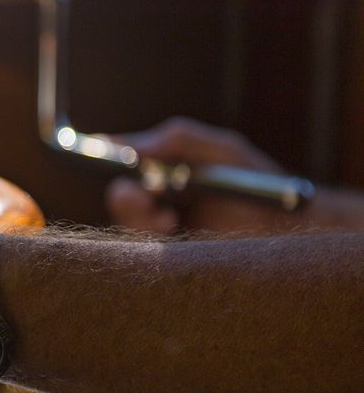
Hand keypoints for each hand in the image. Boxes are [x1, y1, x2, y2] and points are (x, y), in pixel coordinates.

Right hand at [105, 117, 306, 234]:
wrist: (291, 224)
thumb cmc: (257, 181)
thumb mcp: (223, 150)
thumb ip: (180, 138)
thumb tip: (135, 146)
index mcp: (162, 166)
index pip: (119, 160)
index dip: (102, 157)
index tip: (101, 157)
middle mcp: (157, 196)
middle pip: (119, 198)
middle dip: (125, 199)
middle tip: (144, 198)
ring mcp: (163, 226)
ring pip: (128, 226)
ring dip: (141, 222)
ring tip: (169, 221)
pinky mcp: (172, 254)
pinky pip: (146, 251)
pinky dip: (152, 242)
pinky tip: (174, 233)